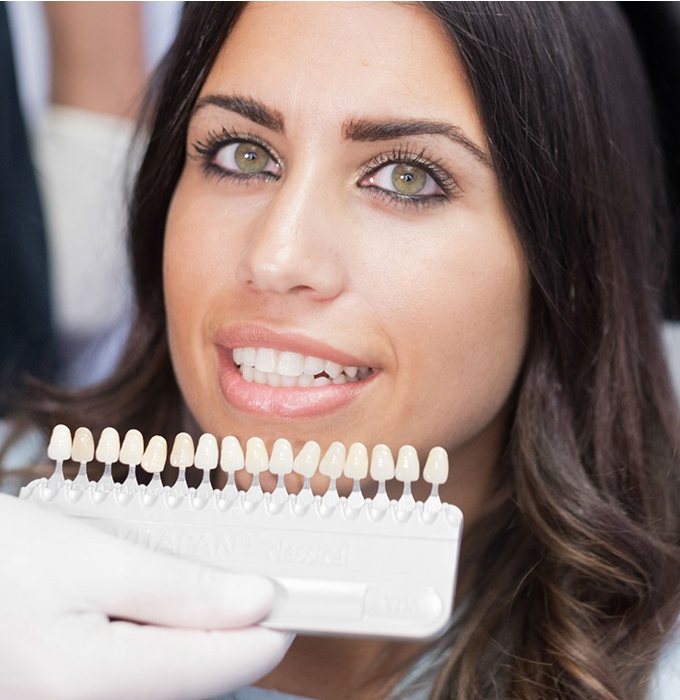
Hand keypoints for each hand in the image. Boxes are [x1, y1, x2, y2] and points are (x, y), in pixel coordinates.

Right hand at [0, 493, 291, 699]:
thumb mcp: (92, 558)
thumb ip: (179, 588)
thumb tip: (258, 601)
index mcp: (90, 682)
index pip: (222, 666)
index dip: (271, 626)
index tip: (302, 593)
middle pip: (199, 677)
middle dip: (233, 627)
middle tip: (252, 574)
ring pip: (171, 681)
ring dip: (197, 633)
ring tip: (200, 581)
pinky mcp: (73, 698)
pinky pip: (140, 678)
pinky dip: (163, 641)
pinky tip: (156, 604)